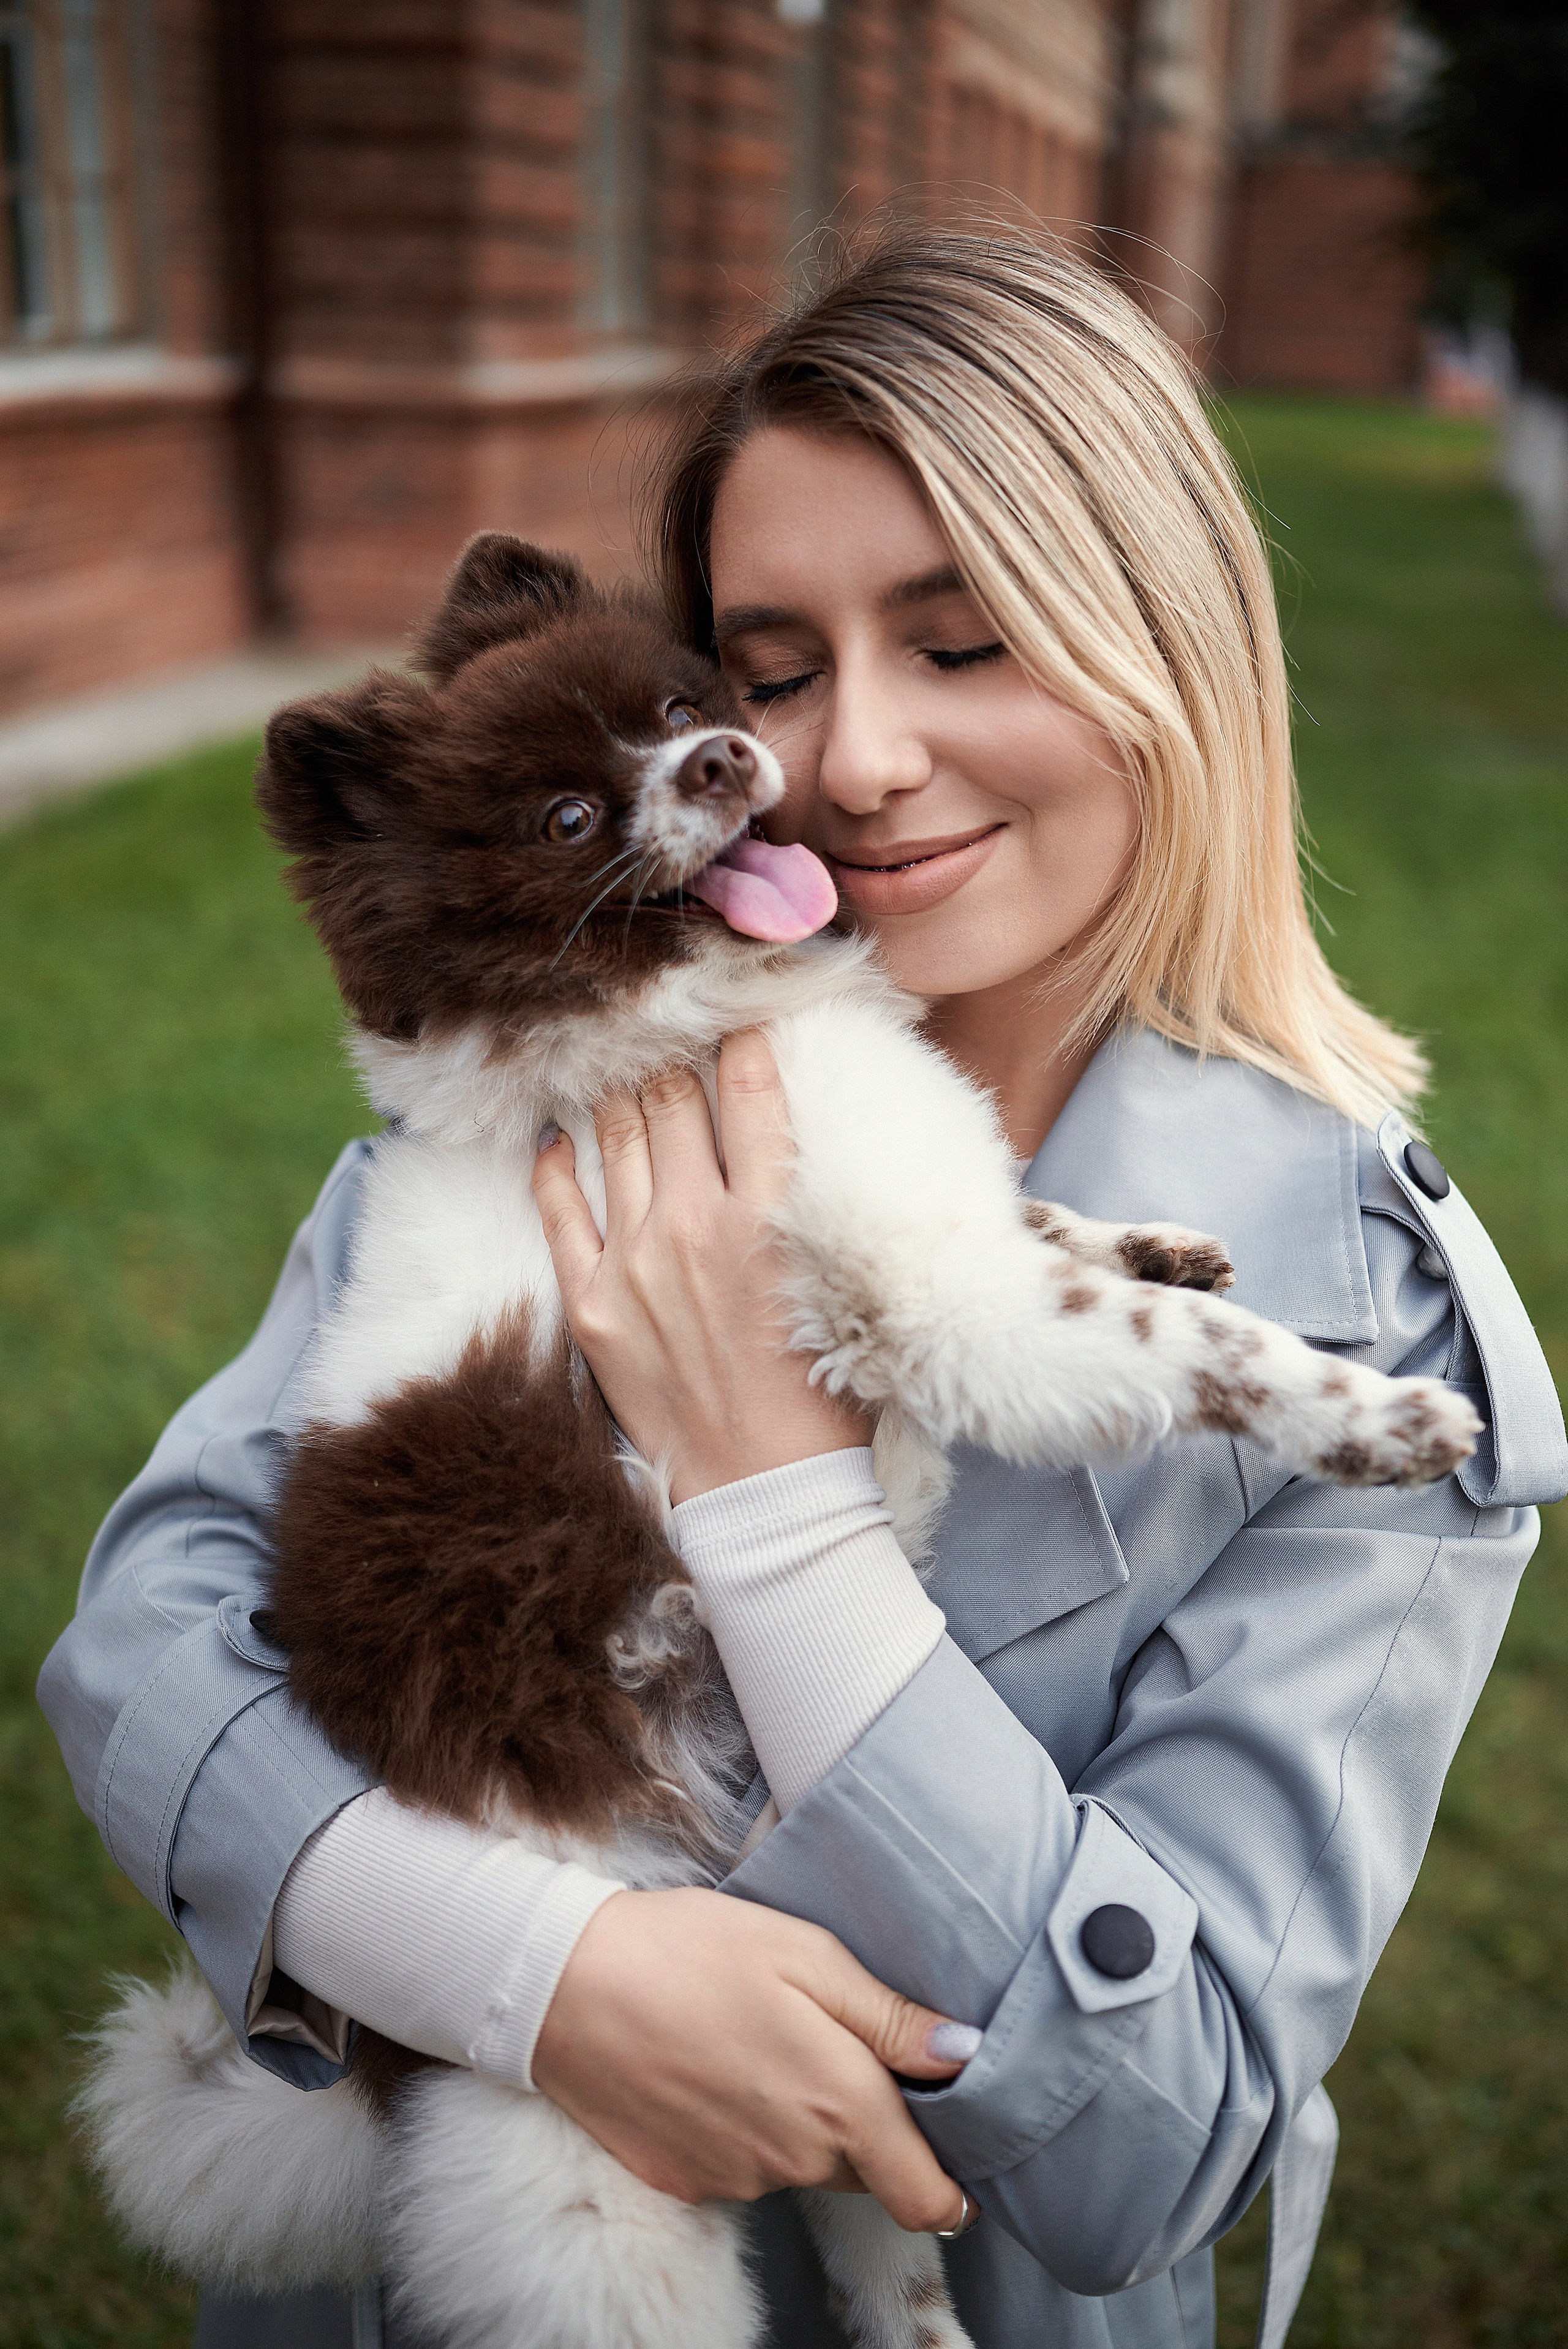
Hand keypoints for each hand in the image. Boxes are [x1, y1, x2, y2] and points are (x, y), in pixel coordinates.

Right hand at [531, 1887, 977, 2227]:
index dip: (952, 2184)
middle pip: (867, 2171)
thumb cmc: (691, 1950)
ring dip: (806, 2123)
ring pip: (805, 2166)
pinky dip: (748, 2128)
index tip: (954, 2146)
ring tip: (765, 2039)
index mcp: (838, 2102)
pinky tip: (718, 2065)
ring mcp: (738, 2178)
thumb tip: (965, 2055)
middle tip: (837, 2047)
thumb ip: (892, 2016)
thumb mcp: (806, 1954)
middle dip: (873, 2127)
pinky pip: (747, 2166)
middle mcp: (795, 2158)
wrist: (565, 1982)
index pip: (927, 2197)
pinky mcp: (688, 2180)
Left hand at [532, 1029, 870, 1500]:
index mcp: (771, 1218)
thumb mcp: (845, 1285)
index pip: (750, 1090)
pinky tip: (556, 1135)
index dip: (743, 1040)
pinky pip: (558, 1210)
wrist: (768, 1496)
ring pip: (615, 1138)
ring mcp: (634, 1264)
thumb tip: (811, 1147)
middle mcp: (695, 1226)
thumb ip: (823, 1209)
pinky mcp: (591, 1306)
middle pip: (672, 1100)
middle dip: (674, 1057)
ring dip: (618, 1093)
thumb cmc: (825, 1397)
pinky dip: (554, 1163)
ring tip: (619, 1067)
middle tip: (670, 1033)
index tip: (739, 1018)